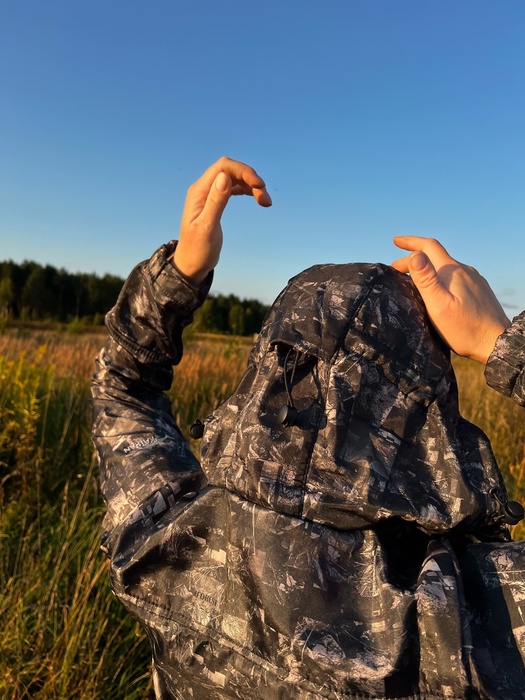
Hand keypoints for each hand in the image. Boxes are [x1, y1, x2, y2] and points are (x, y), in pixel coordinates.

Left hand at [173, 157, 271, 283]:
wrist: (191, 264)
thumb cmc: (197, 250)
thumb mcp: (207, 228)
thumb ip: (216, 202)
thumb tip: (225, 177)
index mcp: (199, 191)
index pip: (223, 167)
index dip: (243, 171)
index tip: (259, 185)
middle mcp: (203, 189)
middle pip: (230, 171)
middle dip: (250, 179)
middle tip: (265, 199)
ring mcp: (209, 195)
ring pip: (234, 179)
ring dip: (251, 186)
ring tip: (265, 202)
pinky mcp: (216, 202)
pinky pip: (233, 188)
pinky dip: (246, 190)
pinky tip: (256, 198)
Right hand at [392, 236, 510, 363]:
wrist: (496, 342)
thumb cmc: (464, 328)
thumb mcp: (439, 305)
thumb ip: (426, 279)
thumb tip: (415, 255)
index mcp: (451, 271)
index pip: (429, 246)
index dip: (410, 242)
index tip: (395, 241)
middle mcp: (464, 270)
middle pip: (436, 257)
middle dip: (413, 260)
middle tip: (395, 270)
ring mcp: (474, 280)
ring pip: (445, 268)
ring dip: (427, 270)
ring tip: (413, 281)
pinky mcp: (479, 290)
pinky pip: (455, 277)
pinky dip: (440, 278)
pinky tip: (437, 291)